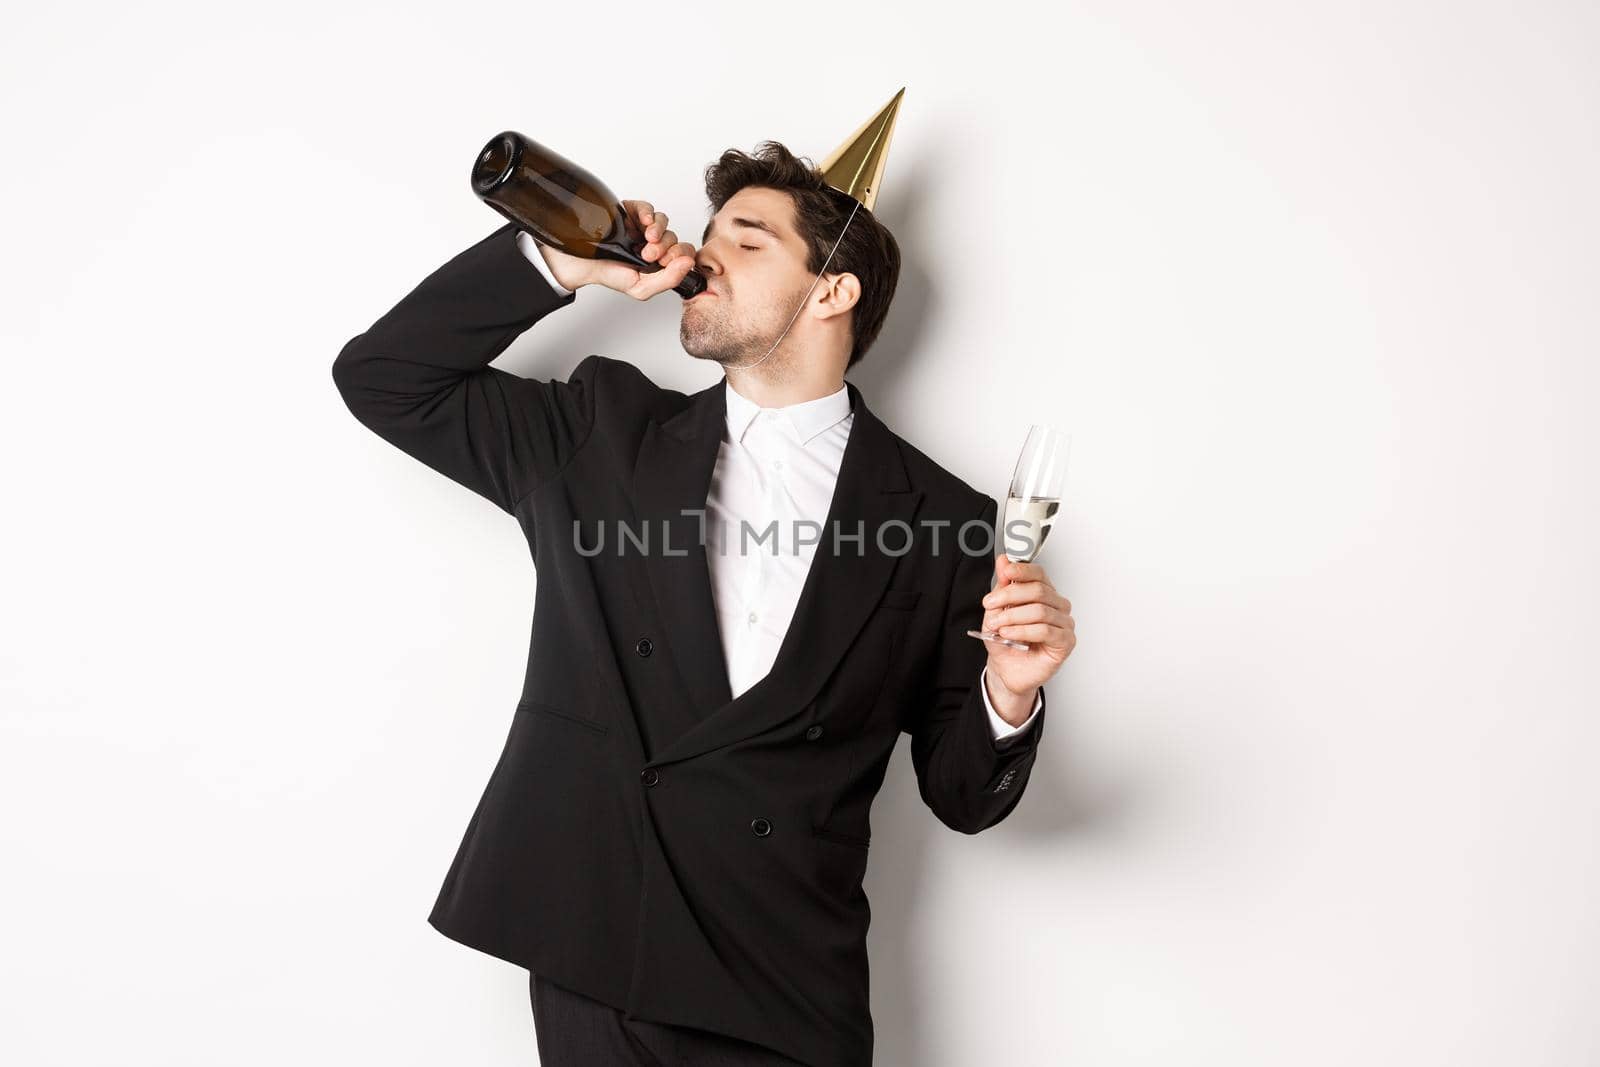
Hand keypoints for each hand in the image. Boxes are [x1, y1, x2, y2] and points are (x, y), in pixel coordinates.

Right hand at [536, 199, 698, 299]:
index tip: (666, 262)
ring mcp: (640, 227)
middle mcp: (652, 243)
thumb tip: (689, 263)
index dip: (680, 255)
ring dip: (659, 230)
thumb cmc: (607, 275)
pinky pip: (646, 207)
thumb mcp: (640, 287)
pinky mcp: (628, 212)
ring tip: (647, 240)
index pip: (682, 254)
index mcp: (658, 262)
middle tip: (649, 255)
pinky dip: (648, 212)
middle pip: (674, 237)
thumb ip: (667, 280)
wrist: (577, 263)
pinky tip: (644, 222)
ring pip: (663, 221)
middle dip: (666, 246)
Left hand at [979, 554, 1075, 720]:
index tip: (1005, 571)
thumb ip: (1002, 586)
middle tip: (990, 604)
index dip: (1022, 570)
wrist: (1007, 671)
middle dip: (1009, 595)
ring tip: (997, 626)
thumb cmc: (1006, 642)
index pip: (1039, 574)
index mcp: (1044, 594)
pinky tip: (1009, 634)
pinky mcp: (1065, 642)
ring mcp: (1064, 623)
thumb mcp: (997, 611)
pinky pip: (1045, 630)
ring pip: (1040, 610)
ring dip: (1013, 617)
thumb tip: (1004, 561)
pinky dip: (1023, 631)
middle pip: (1038, 590)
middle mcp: (1057, 606)